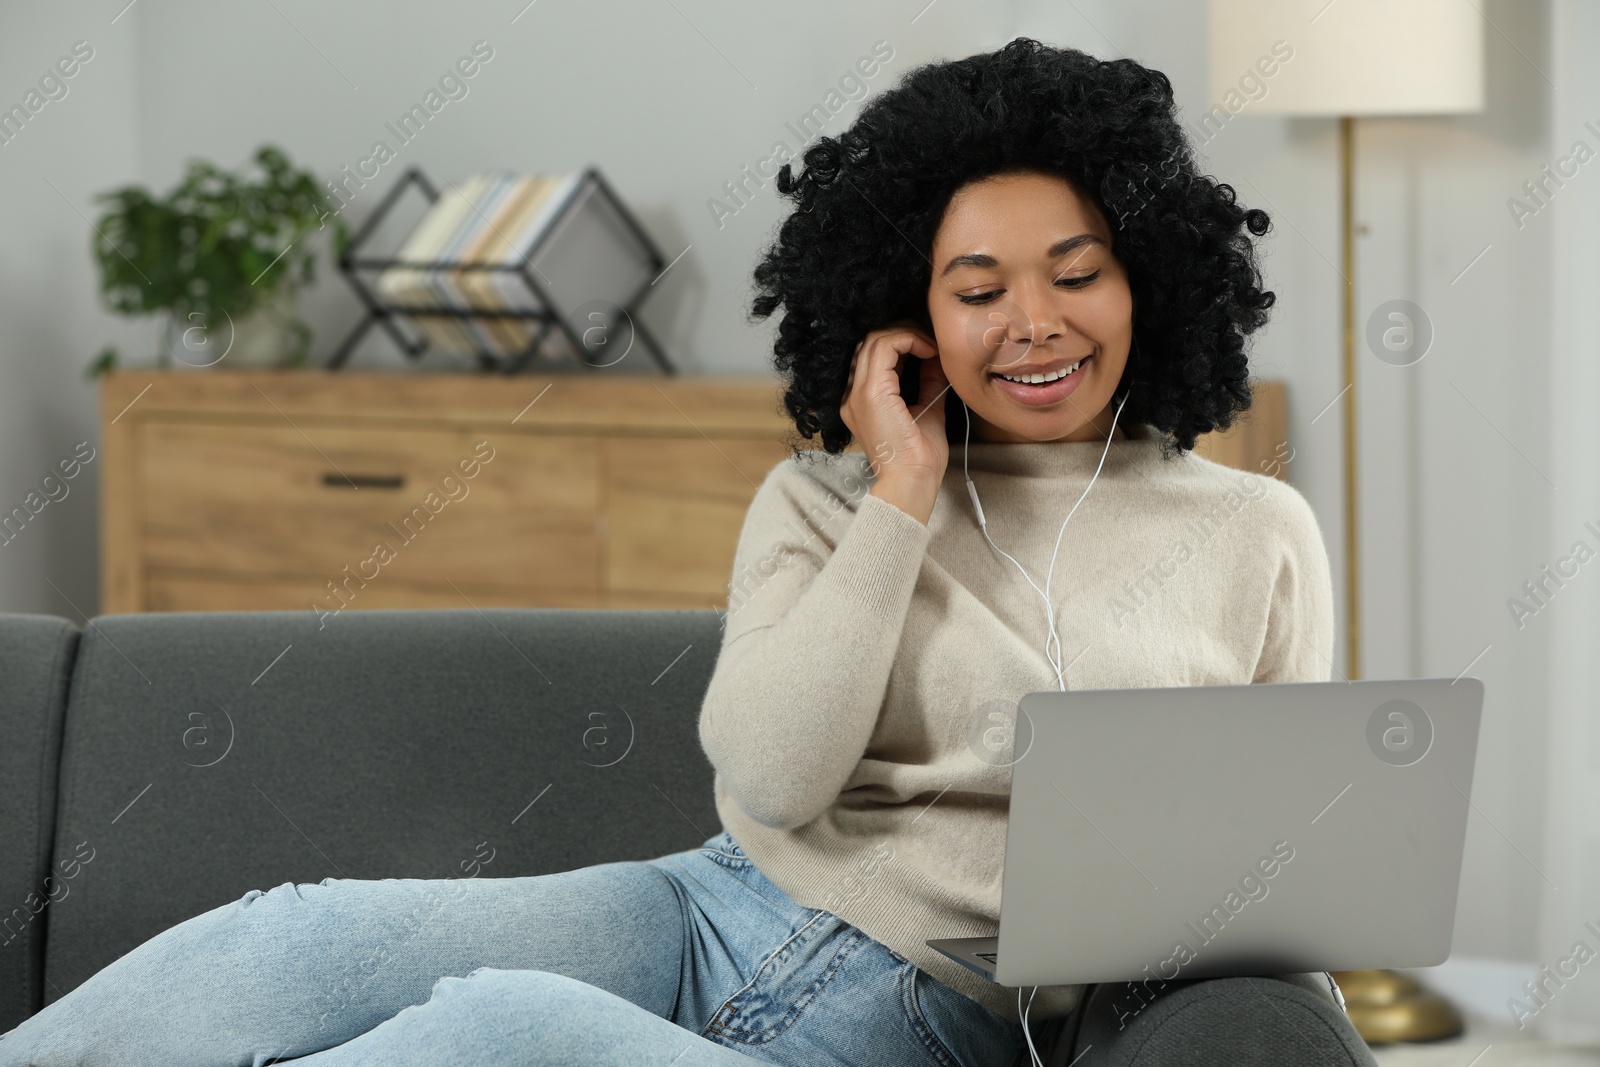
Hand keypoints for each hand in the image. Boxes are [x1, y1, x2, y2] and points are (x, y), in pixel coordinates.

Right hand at [839, 323, 949, 523]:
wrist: (912, 482)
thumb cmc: (919, 458)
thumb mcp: (926, 409)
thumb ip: (927, 382)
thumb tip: (936, 356)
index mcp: (861, 401)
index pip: (872, 356)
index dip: (901, 344)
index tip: (928, 349)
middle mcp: (852, 395)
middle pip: (870, 342)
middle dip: (902, 334)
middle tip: (930, 341)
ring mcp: (857, 393)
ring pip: (874, 339)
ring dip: (906, 334)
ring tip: (930, 345)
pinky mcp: (871, 393)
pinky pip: (884, 347)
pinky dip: (908, 340)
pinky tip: (928, 350)